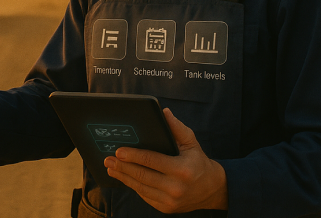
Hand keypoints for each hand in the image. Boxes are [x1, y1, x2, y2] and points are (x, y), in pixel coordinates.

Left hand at [103, 108, 227, 213]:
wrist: (212, 189)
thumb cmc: (198, 162)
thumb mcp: (191, 142)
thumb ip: (176, 128)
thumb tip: (164, 112)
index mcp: (182, 169)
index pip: (152, 161)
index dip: (134, 155)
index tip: (119, 151)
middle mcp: (176, 187)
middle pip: (142, 175)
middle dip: (123, 166)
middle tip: (108, 159)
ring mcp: (170, 201)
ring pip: (141, 188)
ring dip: (123, 177)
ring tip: (111, 167)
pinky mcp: (165, 208)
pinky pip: (145, 196)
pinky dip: (133, 186)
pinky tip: (124, 177)